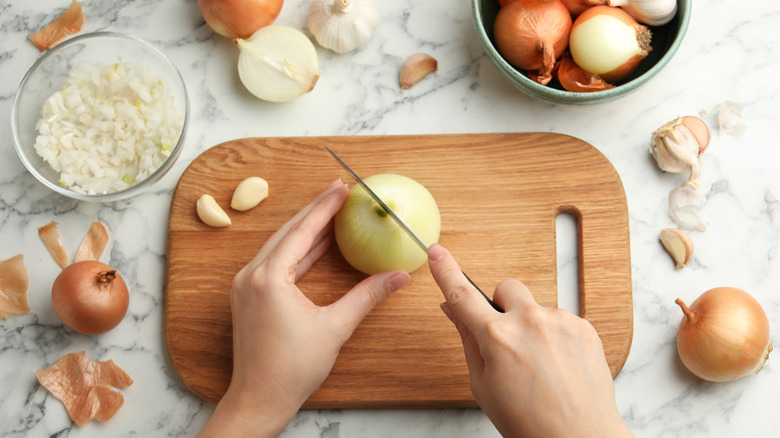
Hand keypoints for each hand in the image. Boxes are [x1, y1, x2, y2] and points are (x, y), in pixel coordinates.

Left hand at [200, 179, 410, 436]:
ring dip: (305, 229)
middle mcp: (251, 275)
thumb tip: (398, 276)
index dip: (325, 208)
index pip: (302, 231)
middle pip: (288, 231)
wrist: (259, 399)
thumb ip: (367, 296)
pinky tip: (315, 246)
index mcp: (269, 278)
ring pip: (279, 245)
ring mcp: (246, 286)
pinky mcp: (248, 296)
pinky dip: (296, 251)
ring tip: (331, 214)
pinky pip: (274, 262)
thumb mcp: (335, 328)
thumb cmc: (292, 368)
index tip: (342, 188)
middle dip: (315, 211)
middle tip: (338, 192)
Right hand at [427, 244, 632, 437]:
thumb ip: (468, 340)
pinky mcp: (584, 327)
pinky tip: (559, 366)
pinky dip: (556, 337)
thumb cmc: (529, 421)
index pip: (462, 295)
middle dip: (503, 307)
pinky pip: (560, 320)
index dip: (445, 271)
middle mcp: (529, 322)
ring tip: (541, 366)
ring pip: (536, 308)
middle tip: (507, 339)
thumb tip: (453, 309)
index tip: (436, 252)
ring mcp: (560, 321)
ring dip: (533, 326)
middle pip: (506, 288)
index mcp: (497, 338)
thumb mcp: (483, 385)